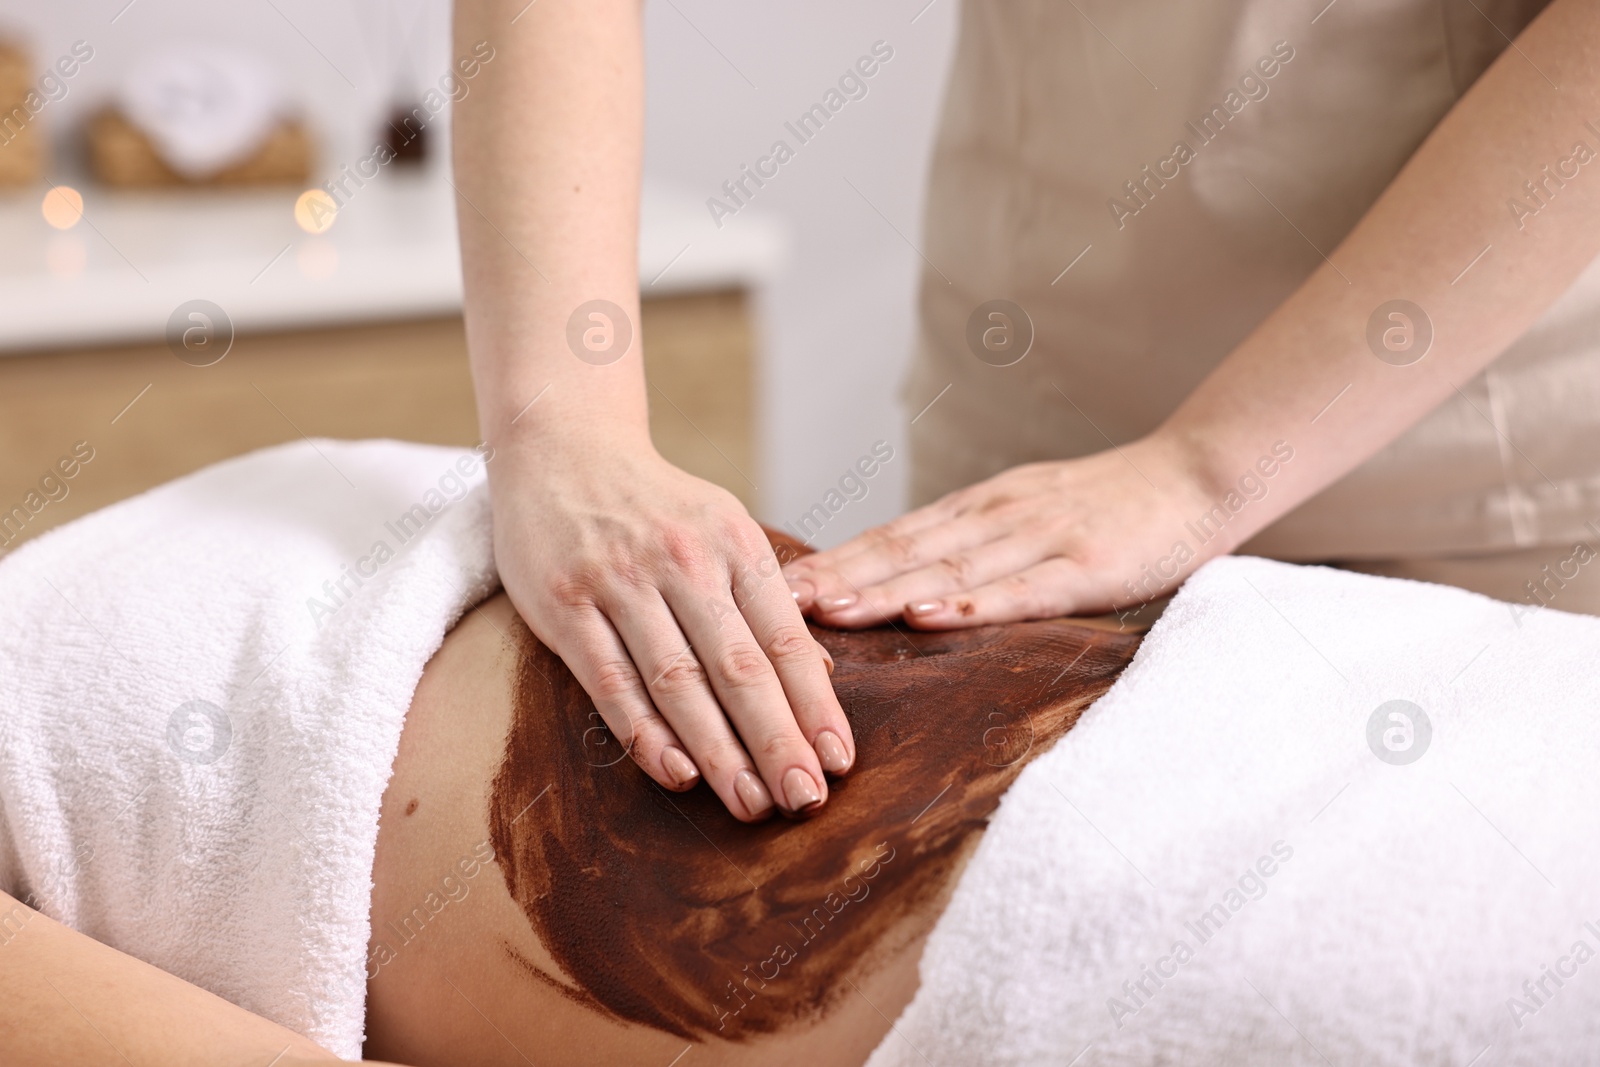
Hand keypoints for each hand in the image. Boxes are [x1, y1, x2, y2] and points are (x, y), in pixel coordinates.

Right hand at [489, 431, 852, 820]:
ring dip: (718, 751)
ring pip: (677, 682)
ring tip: (751, 804)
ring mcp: (619, 582)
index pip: (784, 638)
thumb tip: (822, 673)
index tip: (837, 762)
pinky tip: (678, 772)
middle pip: (738, 668)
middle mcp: (682, 560)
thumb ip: (767, 600)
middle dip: (776, 740)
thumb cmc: (657, 505)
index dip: (815, 704)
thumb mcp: (723, 529)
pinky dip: (645, 732)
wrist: (560, 446)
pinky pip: (610, 682)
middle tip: (804, 799)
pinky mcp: (564, 605)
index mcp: (733, 541)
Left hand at [783, 435, 1226, 628]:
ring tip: (826, 614)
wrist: (1198, 475)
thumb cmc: (1110, 506)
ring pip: (947, 569)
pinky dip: (972, 604)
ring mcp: (1041, 539)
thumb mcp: (1027, 514)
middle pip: (901, 552)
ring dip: (882, 592)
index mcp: (979, 510)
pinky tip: (929, 617)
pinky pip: (1023, 589)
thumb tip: (900, 582)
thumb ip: (970, 544)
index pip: (890, 538)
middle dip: (834, 581)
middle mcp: (997, 518)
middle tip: (770, 606)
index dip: (831, 564)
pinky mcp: (1089, 566)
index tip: (770, 587)